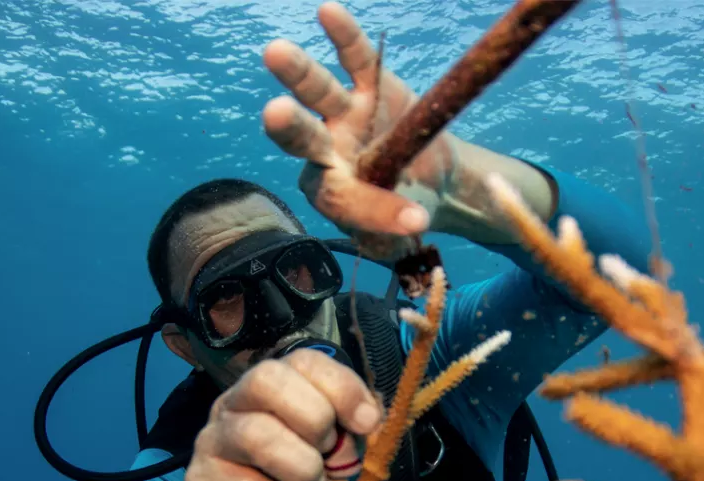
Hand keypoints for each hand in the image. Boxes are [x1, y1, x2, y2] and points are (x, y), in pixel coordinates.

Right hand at [185, 349, 381, 480]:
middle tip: (328, 457)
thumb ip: (357, 429)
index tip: (368, 424)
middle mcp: (235, 402)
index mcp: (275, 386)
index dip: (342, 388)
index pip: (304, 361)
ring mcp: (211, 438)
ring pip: (257, 435)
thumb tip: (371, 417)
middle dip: (314, 421)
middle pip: (267, 380)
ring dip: (301, 471)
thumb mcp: (342, 454)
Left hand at [261, 1, 455, 238]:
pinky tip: (328, 12)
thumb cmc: (403, 215)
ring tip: (274, 52)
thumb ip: (394, 227)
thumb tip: (415, 219)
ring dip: (298, 71)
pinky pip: (354, 58)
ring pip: (318, 91)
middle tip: (274, 113)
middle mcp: (329, 149)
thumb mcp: (397, 235)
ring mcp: (346, 114)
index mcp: (329, 191)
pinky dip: (343, 36)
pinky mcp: (372, 86)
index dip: (378, 211)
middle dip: (289, 126)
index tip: (417, 220)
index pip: (343, 197)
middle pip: (303, 136)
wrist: (428, 184)